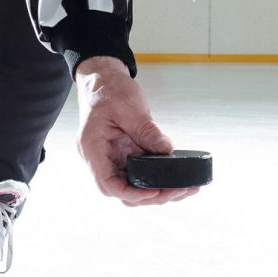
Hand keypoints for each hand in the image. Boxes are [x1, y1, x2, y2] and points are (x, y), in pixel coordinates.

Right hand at [74, 56, 196, 205]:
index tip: (155, 191)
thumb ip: (146, 130)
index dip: (132, 193)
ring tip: (184, 189)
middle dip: (150, 197)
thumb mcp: (128, 107)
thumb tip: (167, 150)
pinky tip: (177, 180)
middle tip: (178, 191)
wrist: (103, 79)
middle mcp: (101, 159)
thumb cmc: (108, 90)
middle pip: (122, 192)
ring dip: (157, 192)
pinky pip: (140, 175)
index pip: (108, 184)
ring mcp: (113, 159)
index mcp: (93, 149)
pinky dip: (157, 180)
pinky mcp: (124, 156)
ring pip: (132, 187)